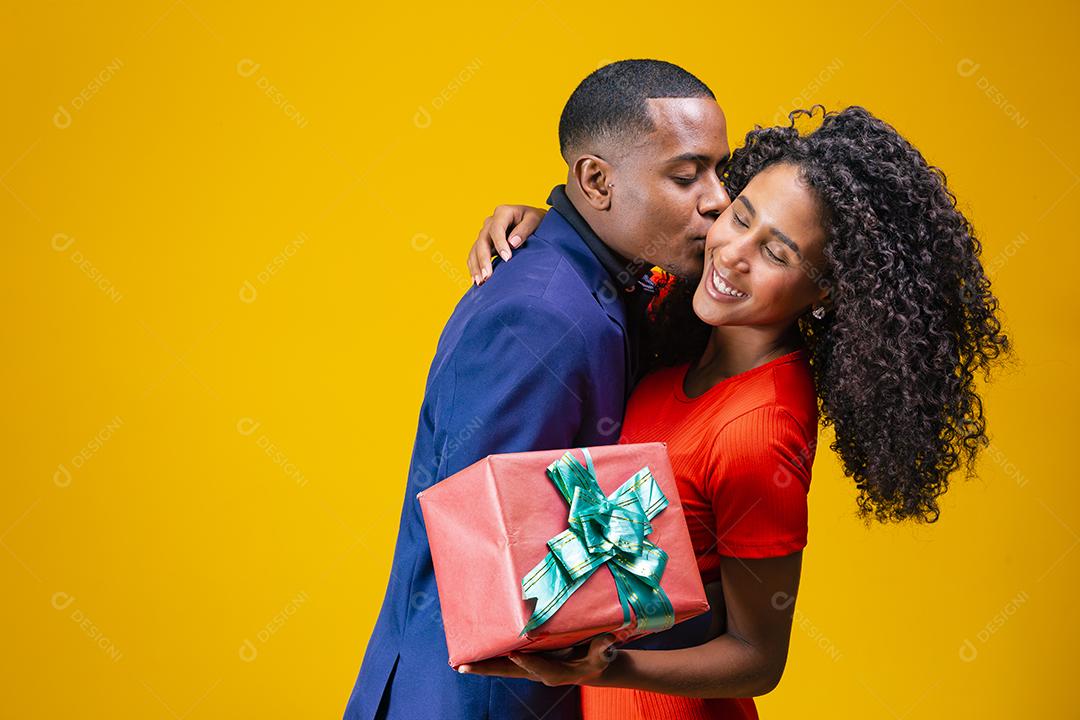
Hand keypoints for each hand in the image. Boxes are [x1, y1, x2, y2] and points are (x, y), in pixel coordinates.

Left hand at [458, 633, 617, 686]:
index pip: (537, 666)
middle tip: (464, 666)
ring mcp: (529, 667)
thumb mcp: (603, 654)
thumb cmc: (597, 658)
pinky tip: (473, 655)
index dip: (527, 661)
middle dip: (486, 668)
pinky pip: (504, 660)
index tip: (514, 654)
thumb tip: (610, 637)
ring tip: (459, 663)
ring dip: (481, 665)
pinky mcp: (526, 661)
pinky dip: (489, 658)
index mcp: (555, 671)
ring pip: (502, 667)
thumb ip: (603, 647)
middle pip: (508, 670)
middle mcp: (537, 671)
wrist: (592, 666)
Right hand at [467, 204, 546, 285]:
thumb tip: (512, 243)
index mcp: (503, 212)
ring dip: (476, 266)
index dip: (500, 244)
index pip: (496, 229)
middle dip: (484, 259)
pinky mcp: (484, 244)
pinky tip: (476, 280)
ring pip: (475, 249)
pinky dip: (474, 267)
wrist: (533, 222)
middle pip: (482, 240)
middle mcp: (490, 222)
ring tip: (480, 282)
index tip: (507, 259)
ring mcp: (485, 233)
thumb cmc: (536, 220)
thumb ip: (525, 229)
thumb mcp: (535, 220)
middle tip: (488, 275)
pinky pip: (474, 255)